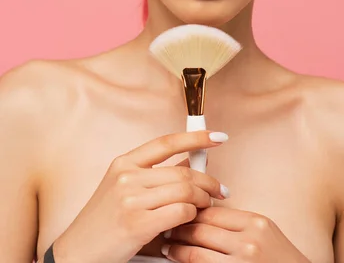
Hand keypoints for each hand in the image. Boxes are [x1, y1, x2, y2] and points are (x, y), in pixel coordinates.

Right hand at [52, 131, 228, 262]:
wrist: (77, 251)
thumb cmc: (104, 220)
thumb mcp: (124, 188)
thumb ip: (155, 174)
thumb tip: (190, 161)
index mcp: (124, 162)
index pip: (167, 142)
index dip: (196, 137)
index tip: (218, 136)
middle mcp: (127, 176)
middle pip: (182, 172)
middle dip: (208, 181)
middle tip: (220, 190)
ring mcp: (130, 200)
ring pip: (185, 192)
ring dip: (203, 200)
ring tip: (207, 206)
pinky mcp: (137, 224)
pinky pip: (180, 213)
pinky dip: (192, 216)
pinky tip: (191, 221)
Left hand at [163, 206, 310, 261]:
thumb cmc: (280, 260)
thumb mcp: (264, 232)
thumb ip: (237, 223)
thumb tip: (203, 212)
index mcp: (255, 223)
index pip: (212, 212)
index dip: (190, 211)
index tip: (179, 211)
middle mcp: (249, 242)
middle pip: (200, 229)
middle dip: (178, 228)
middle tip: (166, 228)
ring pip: (195, 252)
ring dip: (175, 249)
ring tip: (166, 248)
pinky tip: (178, 262)